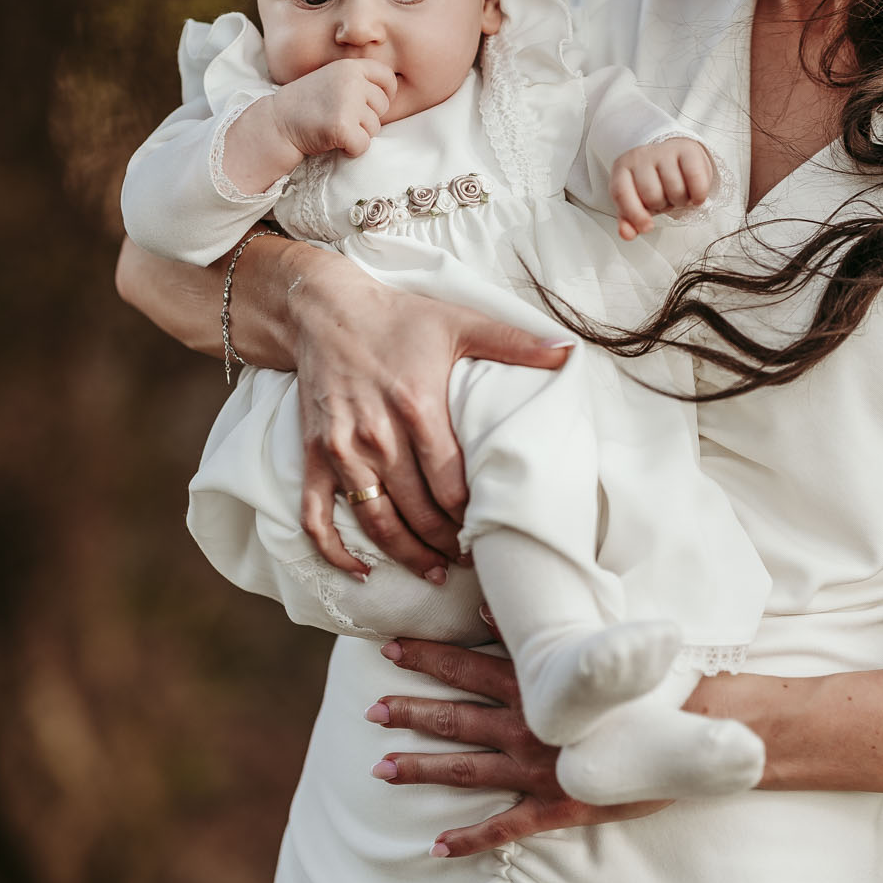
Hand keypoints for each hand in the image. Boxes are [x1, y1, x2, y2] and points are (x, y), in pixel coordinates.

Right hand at [221, 60, 397, 193]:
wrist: (277, 122)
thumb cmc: (307, 104)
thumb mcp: (333, 79)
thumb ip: (359, 81)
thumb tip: (392, 92)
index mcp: (351, 66)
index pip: (388, 78)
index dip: (385, 94)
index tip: (370, 104)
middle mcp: (352, 81)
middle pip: (383, 106)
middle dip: (368, 118)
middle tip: (342, 118)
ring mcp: (347, 103)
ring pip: (375, 128)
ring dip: (358, 134)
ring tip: (334, 127)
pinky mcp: (342, 127)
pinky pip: (363, 145)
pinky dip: (351, 149)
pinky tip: (334, 141)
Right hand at [291, 251, 570, 580]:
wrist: (325, 309)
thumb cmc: (399, 317)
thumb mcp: (461, 321)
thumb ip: (514, 343)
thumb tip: (567, 350)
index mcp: (418, 407)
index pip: (452, 484)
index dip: (475, 517)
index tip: (496, 532)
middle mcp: (378, 436)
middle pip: (419, 511)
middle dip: (449, 543)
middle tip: (473, 559)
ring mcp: (342, 450)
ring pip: (377, 522)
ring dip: (406, 556)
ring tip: (435, 573)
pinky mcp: (314, 455)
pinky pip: (317, 516)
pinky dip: (335, 551)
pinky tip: (363, 571)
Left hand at [365, 636, 669, 856]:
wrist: (687, 734)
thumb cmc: (642, 687)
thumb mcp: (591, 652)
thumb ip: (537, 634)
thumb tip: (487, 606)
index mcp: (536, 688)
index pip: (469, 667)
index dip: (429, 658)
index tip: (391, 648)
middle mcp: (529, 727)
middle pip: (456, 717)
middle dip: (411, 712)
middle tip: (370, 709)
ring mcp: (538, 769)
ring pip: (467, 769)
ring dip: (422, 769)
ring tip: (381, 769)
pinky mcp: (557, 805)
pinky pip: (505, 827)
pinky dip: (469, 838)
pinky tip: (436, 847)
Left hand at [610, 137, 714, 239]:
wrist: (675, 159)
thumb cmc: (654, 183)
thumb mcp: (638, 203)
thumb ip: (629, 220)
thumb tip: (627, 234)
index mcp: (622, 169)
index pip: (622, 193)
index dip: (634, 214)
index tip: (647, 227)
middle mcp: (640, 156)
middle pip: (652, 195)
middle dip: (663, 205)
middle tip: (666, 200)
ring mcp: (663, 150)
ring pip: (675, 189)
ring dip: (681, 201)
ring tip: (679, 194)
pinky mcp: (687, 149)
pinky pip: (694, 178)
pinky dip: (698, 194)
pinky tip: (696, 195)